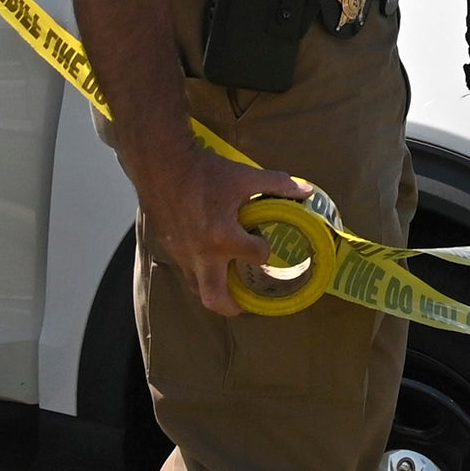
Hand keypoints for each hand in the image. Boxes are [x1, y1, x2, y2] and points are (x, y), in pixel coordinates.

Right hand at [127, 135, 312, 318]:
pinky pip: (185, 271)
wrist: (162, 164)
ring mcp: (182, 253)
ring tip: (228, 290)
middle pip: (215, 297)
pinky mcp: (169, 247)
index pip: (257, 256)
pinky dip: (200, 273)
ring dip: (214, 292)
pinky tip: (208, 262)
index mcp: (223, 238)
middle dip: (233, 307)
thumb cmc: (205, 171)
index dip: (265, 248)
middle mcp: (201, 254)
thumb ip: (278, 185)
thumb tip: (307, 191)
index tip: (265, 240)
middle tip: (246, 305)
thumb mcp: (245, 176)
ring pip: (197, 288)